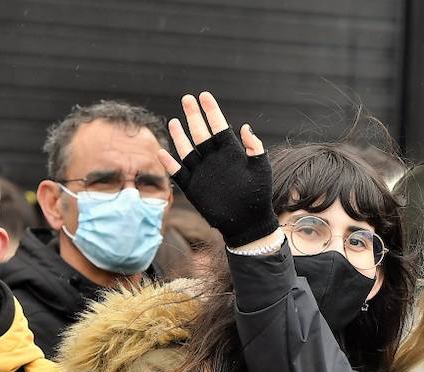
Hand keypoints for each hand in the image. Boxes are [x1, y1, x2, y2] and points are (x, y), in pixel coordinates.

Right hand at [158, 91, 277, 246]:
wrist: (249, 223)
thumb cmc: (258, 196)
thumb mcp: (261, 170)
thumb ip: (255, 148)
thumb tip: (245, 127)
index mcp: (230, 153)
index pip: (219, 126)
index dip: (212, 111)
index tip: (205, 95)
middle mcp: (214, 159)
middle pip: (200, 133)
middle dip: (193, 116)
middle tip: (187, 98)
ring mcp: (202, 172)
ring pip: (187, 150)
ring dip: (179, 136)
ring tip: (174, 121)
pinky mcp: (193, 188)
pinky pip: (178, 174)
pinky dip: (169, 164)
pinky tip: (162, 153)